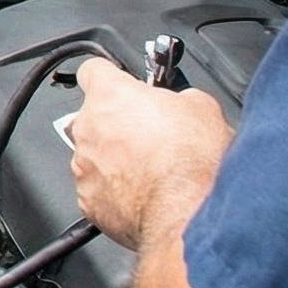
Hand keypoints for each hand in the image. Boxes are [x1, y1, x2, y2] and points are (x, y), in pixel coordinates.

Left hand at [69, 57, 232, 248]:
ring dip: (116, 159)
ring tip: (153, 171)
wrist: (191, 216)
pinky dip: (116, 192)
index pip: (94, 71)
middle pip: (93, 117)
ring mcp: (84, 167)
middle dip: (118, 124)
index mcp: (110, 96)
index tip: (122, 84)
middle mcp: (88, 129)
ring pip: (94, 155)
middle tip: (151, 136)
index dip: (112, 78)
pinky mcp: (89, 203)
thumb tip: (181, 104)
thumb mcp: (203, 108)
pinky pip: (98, 190)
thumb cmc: (195, 164)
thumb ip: (179, 98)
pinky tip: (146, 195)